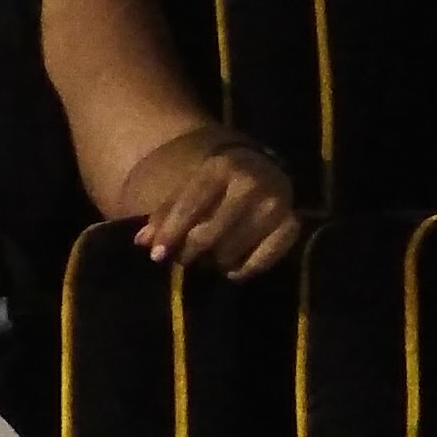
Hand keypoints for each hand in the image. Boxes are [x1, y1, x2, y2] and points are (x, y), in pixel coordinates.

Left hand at [131, 133, 299, 279]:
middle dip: (190, 251)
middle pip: (209, 234)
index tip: (156, 255)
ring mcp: (275, 204)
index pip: (190, 206)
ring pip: (231, 251)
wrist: (260, 171)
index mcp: (221, 167)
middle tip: (184, 258)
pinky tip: (232, 268)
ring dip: (215, 261)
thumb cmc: (214, 185)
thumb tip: (143, 242)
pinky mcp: (293, 224)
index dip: (171, 233)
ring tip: (209, 258)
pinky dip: (244, 269)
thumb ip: (164, 214)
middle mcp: (251, 182)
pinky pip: (262, 261)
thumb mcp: (188, 190)